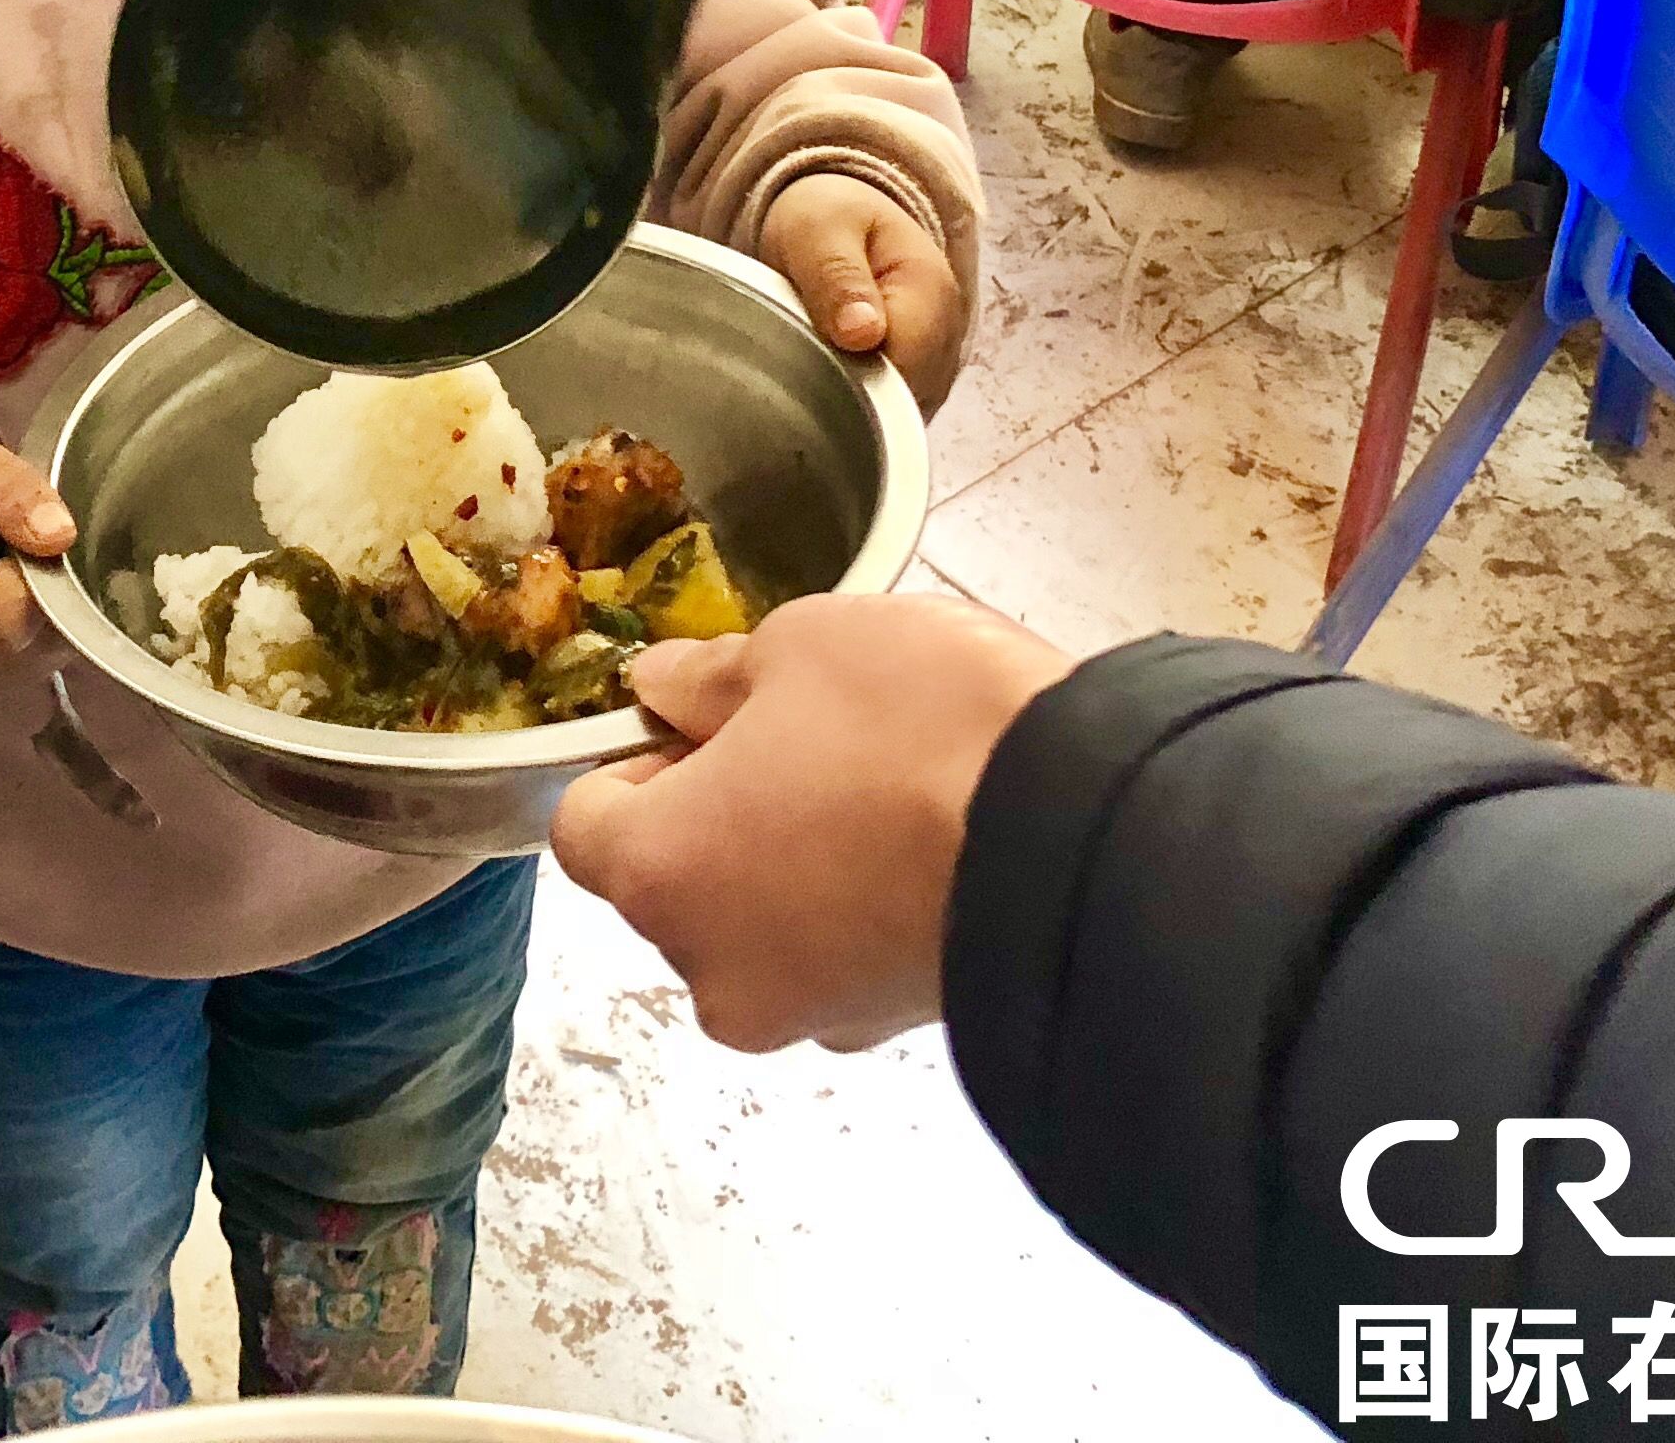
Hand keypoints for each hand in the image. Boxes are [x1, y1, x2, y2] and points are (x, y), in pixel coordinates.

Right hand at [0, 419, 75, 700]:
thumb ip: (7, 487)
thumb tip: (62, 536)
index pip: (30, 604)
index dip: (53, 561)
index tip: (33, 520)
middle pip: (46, 634)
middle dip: (58, 580)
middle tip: (22, 529)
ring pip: (44, 651)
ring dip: (49, 602)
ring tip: (8, 553)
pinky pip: (26, 660)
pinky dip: (33, 622)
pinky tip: (4, 581)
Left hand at [550, 591, 1075, 1050]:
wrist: (1089, 834)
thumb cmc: (921, 731)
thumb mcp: (801, 646)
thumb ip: (710, 675)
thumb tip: (664, 688)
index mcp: (660, 874)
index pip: (585, 825)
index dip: (634, 761)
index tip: (704, 721)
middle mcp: (714, 971)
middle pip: (676, 885)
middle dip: (722, 815)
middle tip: (805, 740)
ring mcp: (811, 1014)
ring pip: (765, 927)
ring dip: (798, 864)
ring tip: (886, 787)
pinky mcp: (898, 1028)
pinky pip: (847, 955)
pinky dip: (867, 907)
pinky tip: (930, 840)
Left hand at [761, 173, 967, 408]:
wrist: (841, 221)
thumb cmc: (828, 222)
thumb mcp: (819, 231)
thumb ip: (838, 278)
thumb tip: (862, 335)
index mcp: (931, 294)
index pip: (900, 371)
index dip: (848, 381)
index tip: (802, 366)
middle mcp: (946, 340)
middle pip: (900, 404)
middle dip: (845, 398)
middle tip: (795, 365)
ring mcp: (934, 368)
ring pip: (893, 419)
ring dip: (847, 406)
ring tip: (807, 366)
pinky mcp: (915, 386)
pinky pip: (886, 419)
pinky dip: (853, 409)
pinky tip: (823, 383)